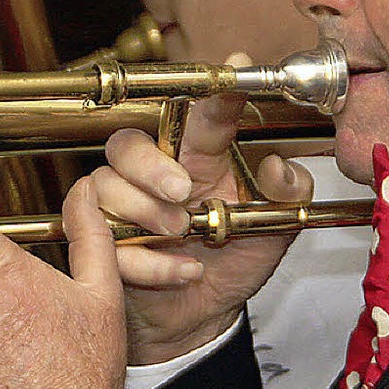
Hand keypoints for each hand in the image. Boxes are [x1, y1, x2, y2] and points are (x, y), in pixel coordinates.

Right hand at [90, 89, 313, 364]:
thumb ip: (287, 196)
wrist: (201, 320)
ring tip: (183, 237)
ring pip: (105, 186)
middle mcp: (154, 174)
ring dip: (147, 215)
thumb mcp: (273, 231)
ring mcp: (122, 207)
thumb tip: (278, 167)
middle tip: (182, 192)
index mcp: (198, 159)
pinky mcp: (100, 242)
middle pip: (126, 143)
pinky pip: (100, 235)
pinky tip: (184, 271)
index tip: (237, 68)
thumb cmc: (231, 263)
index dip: (216, 93)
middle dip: (150, 167)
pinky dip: (147, 260)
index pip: (200, 116)